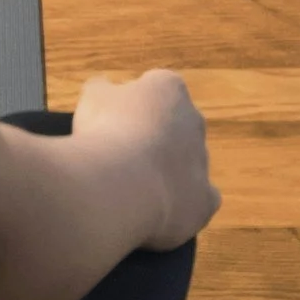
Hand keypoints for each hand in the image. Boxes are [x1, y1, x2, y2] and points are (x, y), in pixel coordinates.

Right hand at [71, 71, 218, 250]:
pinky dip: (185, 205)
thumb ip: (104, 90)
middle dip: (156, 139)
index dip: (134, 107)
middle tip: (125, 156)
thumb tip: (106, 90)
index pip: (157, 90)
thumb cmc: (106, 131)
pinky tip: (162, 211)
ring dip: (168, 172)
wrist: (124, 185)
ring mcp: (202, 160)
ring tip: (136, 189)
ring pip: (188, 164)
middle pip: (176, 126)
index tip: (114, 123)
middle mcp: (193, 120)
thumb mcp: (93, 97)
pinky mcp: (206, 199)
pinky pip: (201, 199)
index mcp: (168, 88)